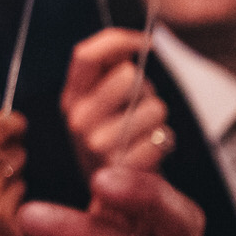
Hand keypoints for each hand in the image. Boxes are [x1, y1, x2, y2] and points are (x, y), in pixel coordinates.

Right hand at [0, 111, 27, 235]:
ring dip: (8, 189)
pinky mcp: (13, 235)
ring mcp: (1, 213)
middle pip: (16, 153)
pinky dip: (8, 217)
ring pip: (20, 183)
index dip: (11, 123)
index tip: (14, 122)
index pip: (0, 128)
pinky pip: (20, 212)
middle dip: (8, 157)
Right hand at [60, 29, 175, 178]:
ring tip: (145, 134)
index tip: (146, 43)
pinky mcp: (121, 168)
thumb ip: (112, 70)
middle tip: (140, 109)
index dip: (119, 40)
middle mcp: (77, 120)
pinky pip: (161, 138)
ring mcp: (96, 145)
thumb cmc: (116, 139)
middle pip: (127, 76)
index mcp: (71, 99)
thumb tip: (140, 41)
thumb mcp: (103, 104)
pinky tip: (150, 152)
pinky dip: (163, 142)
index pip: (86, 54)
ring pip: (153, 107)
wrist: (115, 196)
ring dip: (158, 118)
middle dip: (145, 88)